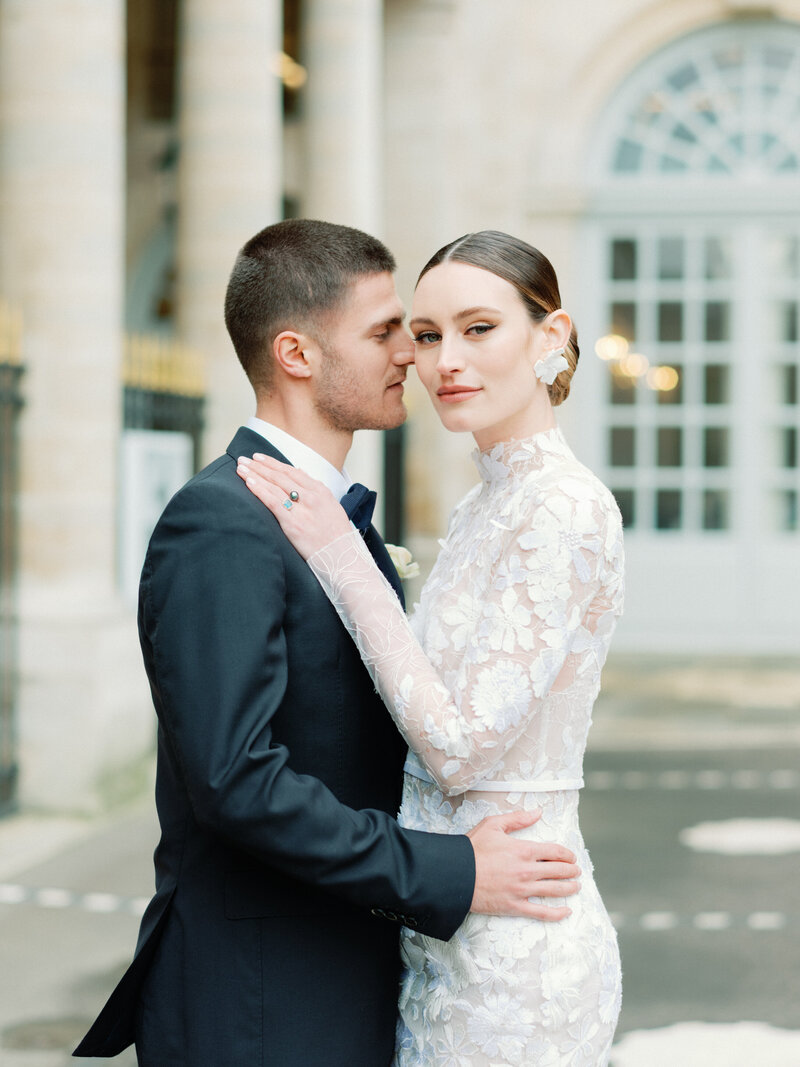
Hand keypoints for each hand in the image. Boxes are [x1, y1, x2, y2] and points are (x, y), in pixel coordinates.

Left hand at [236, 454, 351, 558]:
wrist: (342, 556)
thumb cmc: (337, 535)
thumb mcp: (332, 505)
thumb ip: (315, 488)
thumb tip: (299, 471)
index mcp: (321, 491)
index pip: (292, 471)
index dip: (273, 463)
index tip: (259, 457)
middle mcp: (311, 496)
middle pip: (280, 476)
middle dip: (260, 466)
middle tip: (244, 459)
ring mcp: (302, 509)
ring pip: (274, 486)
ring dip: (255, 474)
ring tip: (241, 468)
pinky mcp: (293, 523)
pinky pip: (273, 502)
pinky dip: (260, 490)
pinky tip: (249, 482)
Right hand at [467, 809, 579, 920]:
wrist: (455, 874)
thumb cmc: (472, 848)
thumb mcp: (493, 825)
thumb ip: (518, 818)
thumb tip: (538, 812)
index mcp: (523, 850)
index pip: (554, 851)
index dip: (566, 854)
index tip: (571, 857)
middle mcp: (526, 870)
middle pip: (558, 871)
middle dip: (571, 871)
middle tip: (577, 872)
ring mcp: (522, 890)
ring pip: (554, 890)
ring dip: (569, 888)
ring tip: (576, 887)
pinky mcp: (514, 906)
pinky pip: (541, 912)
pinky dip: (557, 913)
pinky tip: (566, 911)